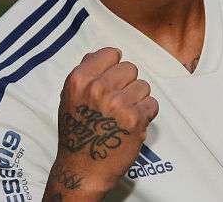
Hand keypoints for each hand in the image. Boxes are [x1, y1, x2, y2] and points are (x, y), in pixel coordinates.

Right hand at [42, 47, 158, 200]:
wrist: (82, 170)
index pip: (111, 54)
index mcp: (79, 80)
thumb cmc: (77, 133)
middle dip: (127, 84)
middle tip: (118, 102)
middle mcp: (97, 89)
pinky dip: (146, 114)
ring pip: (144, 85)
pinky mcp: (135, 119)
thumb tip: (99, 54)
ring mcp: (117, 103)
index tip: (112, 80)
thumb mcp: (70, 98)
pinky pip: (152, 103)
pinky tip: (132, 124)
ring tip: (123, 115)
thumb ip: (85, 74)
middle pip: (130, 68)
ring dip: (137, 99)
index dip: (114, 68)